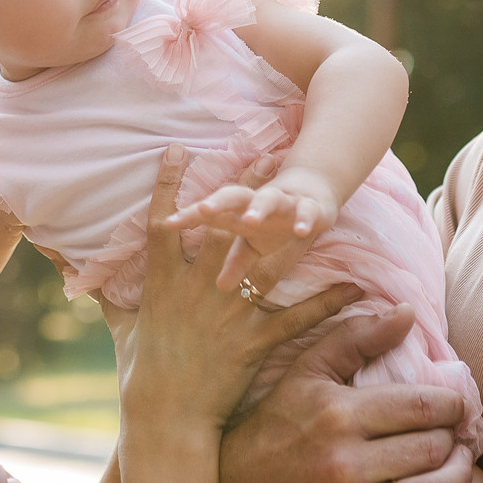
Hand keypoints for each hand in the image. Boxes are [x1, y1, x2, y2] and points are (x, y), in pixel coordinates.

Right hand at [117, 146, 357, 437]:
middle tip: (265, 150)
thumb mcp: (119, 329)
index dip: (170, 184)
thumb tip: (64, 267)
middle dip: (245, 188)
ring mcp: (229, 312)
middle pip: (225, 227)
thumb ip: (101, 294)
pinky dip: (329, 302)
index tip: (178, 147)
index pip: (164, 222)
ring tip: (310, 200)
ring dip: (290, 229)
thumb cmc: (138, 377)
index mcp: (162, 283)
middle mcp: (198, 289)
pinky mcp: (255, 340)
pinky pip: (298, 316)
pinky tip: (357, 287)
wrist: (164, 420)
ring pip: (265, 259)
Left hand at [167, 165, 340, 290]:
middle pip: (233, 197)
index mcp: (237, 213)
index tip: (168, 223)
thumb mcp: (253, 246)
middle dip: (219, 202)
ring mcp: (284, 203)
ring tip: (249, 220)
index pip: (209, 213)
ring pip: (269, 200)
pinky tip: (301, 231)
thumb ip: (236, 263)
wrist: (313, 195)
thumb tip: (219, 287)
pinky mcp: (311, 207)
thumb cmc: (273, 224)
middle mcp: (256, 203)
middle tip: (203, 209)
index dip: (189, 216)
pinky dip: (305, 219)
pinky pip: (307, 212)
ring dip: (259, 208)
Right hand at [219, 305, 482, 482]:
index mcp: (338, 415)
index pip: (423, 406)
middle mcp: (343, 466)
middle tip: (459, 437)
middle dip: (455, 440)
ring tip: (461, 466)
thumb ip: (357, 338)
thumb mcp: (305, 373)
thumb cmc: (273, 426)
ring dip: (461, 478)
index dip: (452, 405)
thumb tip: (410, 312)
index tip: (455, 407)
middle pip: (432, 449)